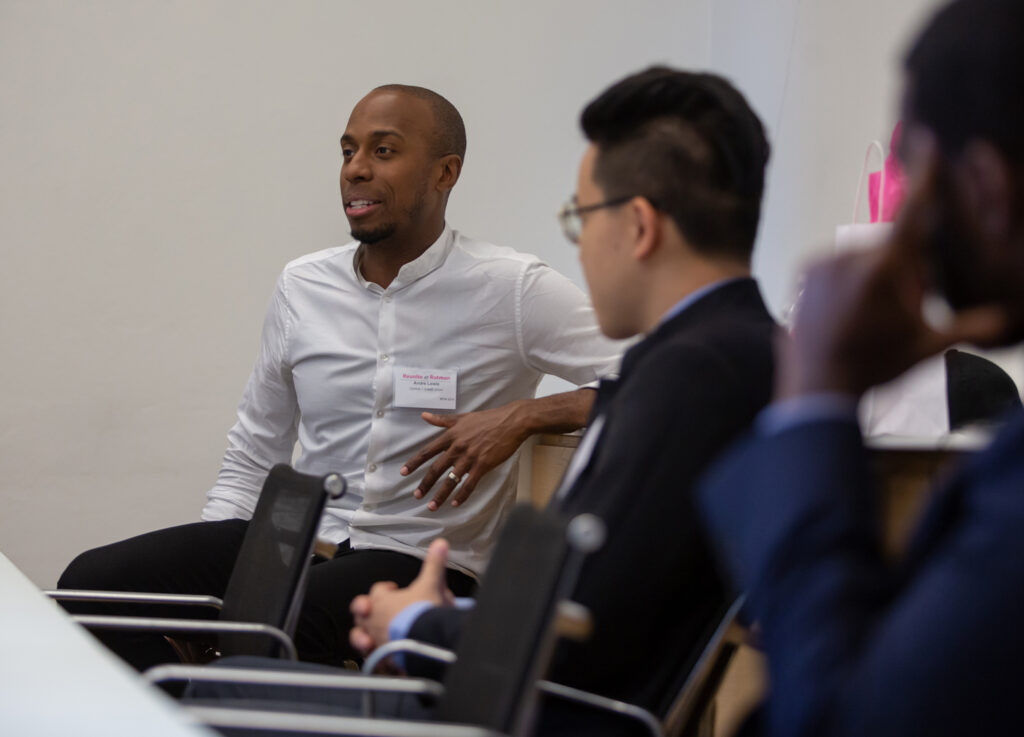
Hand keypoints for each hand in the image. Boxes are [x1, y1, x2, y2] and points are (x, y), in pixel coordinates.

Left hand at [349, 538, 455, 656]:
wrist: (425, 638)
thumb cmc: (425, 611)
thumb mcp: (432, 583)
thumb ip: (434, 564)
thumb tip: (440, 544)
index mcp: (383, 599)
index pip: (378, 590)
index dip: (385, 589)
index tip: (394, 590)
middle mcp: (374, 619)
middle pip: (362, 612)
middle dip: (367, 612)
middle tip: (376, 612)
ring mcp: (375, 638)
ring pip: (359, 636)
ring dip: (363, 636)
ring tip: (370, 639)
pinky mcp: (380, 656)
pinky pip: (371, 657)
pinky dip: (375, 657)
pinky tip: (382, 659)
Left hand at [401, 403, 529, 510]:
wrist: (511, 421)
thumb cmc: (488, 418)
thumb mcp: (463, 417)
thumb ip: (442, 420)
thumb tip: (424, 416)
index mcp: (451, 435)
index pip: (428, 451)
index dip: (414, 462)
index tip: (403, 472)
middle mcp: (457, 447)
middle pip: (437, 468)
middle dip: (425, 483)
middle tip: (417, 495)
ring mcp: (470, 457)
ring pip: (451, 479)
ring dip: (441, 494)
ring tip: (432, 506)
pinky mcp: (483, 465)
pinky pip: (469, 484)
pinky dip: (462, 495)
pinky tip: (455, 504)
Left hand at [777, 144, 1006, 399]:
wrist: (815, 385)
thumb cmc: (875, 365)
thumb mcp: (926, 346)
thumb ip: (968, 325)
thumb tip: (1006, 318)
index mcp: (886, 267)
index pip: (913, 211)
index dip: (925, 173)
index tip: (927, 138)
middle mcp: (852, 255)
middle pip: (892, 250)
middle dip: (901, 274)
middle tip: (889, 314)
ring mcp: (824, 261)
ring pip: (864, 259)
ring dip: (872, 279)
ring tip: (862, 319)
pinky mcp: (804, 270)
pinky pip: (837, 265)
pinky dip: (846, 282)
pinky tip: (843, 313)